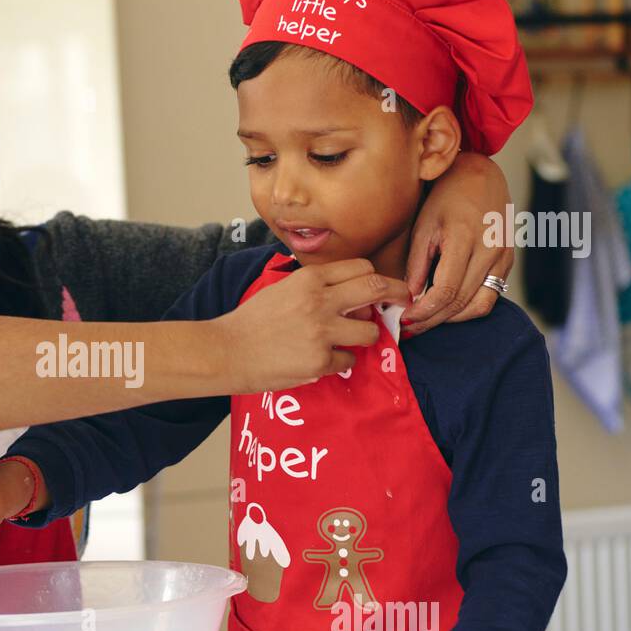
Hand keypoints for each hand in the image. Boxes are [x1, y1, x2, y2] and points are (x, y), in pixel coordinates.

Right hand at [212, 258, 410, 391]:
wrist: (226, 350)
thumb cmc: (250, 321)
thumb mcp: (281, 289)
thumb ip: (312, 286)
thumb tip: (345, 290)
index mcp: (309, 279)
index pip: (361, 268)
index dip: (377, 278)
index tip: (385, 288)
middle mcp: (319, 300)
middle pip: (376, 289)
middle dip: (398, 294)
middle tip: (404, 302)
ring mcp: (322, 331)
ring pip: (370, 331)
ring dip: (366, 336)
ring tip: (351, 340)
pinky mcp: (320, 360)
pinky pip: (348, 360)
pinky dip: (340, 362)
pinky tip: (322, 360)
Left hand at [402, 152, 513, 335]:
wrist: (480, 177)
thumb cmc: (446, 198)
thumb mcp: (423, 226)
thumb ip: (417, 264)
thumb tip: (410, 298)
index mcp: (466, 239)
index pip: (446, 290)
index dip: (424, 311)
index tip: (405, 319)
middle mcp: (490, 251)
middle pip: (461, 302)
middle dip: (432, 320)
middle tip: (409, 328)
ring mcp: (504, 257)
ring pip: (479, 305)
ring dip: (452, 319)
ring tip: (426, 322)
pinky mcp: (508, 262)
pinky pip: (490, 296)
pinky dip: (468, 308)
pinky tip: (447, 309)